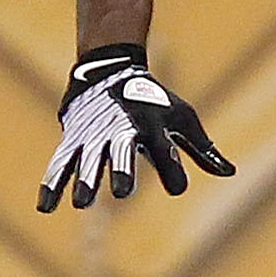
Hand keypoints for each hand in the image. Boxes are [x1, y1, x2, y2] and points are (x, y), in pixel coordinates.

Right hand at [37, 44, 234, 209]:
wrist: (108, 69)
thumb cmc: (152, 100)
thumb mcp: (181, 118)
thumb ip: (202, 149)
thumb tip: (229, 172)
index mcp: (152, 125)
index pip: (165, 151)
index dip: (173, 170)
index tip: (178, 186)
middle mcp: (122, 129)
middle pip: (122, 151)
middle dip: (123, 169)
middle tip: (122, 191)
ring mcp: (94, 133)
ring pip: (88, 158)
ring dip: (85, 178)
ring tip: (82, 202)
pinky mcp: (73, 138)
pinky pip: (61, 162)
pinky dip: (52, 184)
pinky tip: (45, 208)